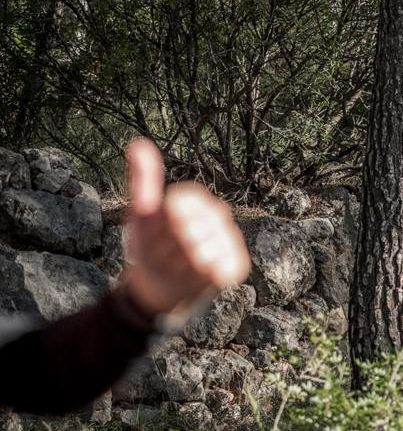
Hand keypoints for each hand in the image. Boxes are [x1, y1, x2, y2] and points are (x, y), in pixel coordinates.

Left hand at [119, 139, 250, 317]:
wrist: (158, 288)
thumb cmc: (148, 248)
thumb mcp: (141, 215)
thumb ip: (143, 180)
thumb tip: (138, 142)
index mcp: (196, 200)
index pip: (180, 202)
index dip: (164, 221)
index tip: (159, 231)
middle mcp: (218, 215)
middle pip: (189, 227)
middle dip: (170, 245)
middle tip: (167, 252)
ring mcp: (230, 240)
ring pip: (200, 250)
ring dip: (180, 264)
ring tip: (178, 265)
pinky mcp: (237, 265)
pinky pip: (216, 269)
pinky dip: (199, 276)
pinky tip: (195, 276)